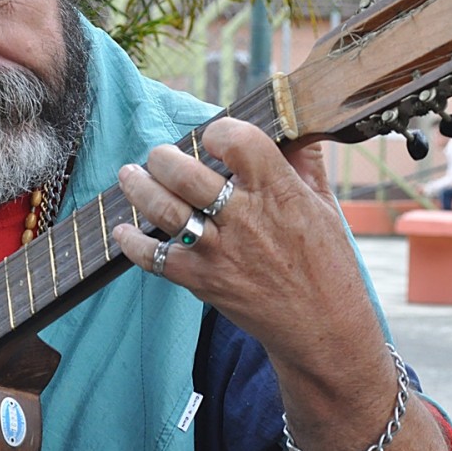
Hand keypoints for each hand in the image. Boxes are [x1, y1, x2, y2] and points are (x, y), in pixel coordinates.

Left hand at [111, 117, 376, 356]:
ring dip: (138, 188)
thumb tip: (291, 122)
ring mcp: (220, 251)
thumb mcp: (324, 204)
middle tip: (159, 156)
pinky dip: (133, 244)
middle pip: (186, 173)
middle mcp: (245, 218)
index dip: (219, 132)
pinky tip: (124, 231)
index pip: (238, 141)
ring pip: (164, 209)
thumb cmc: (327, 263)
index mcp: (279, 191)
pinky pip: (155, 258)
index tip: (213, 138)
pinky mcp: (203, 281)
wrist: (323, 328)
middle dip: (163, 157)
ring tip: (130, 176)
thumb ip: (303, 161)